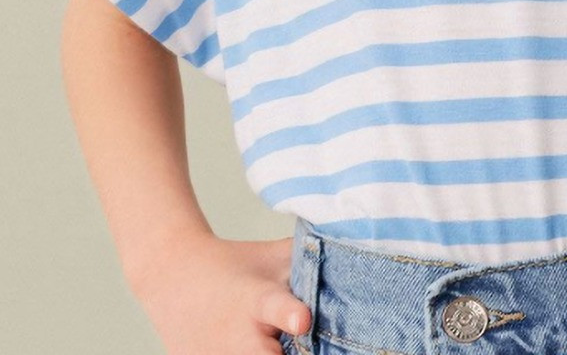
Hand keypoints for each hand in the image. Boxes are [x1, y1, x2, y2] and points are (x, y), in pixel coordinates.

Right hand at [131, 229, 312, 353]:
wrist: (172, 276)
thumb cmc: (234, 264)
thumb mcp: (272, 257)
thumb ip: (311, 263)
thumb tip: (361, 254)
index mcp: (254, 300)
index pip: (274, 307)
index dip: (289, 314)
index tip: (302, 320)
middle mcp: (235, 338)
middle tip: (304, 344)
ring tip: (280, 344)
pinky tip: (268, 350)